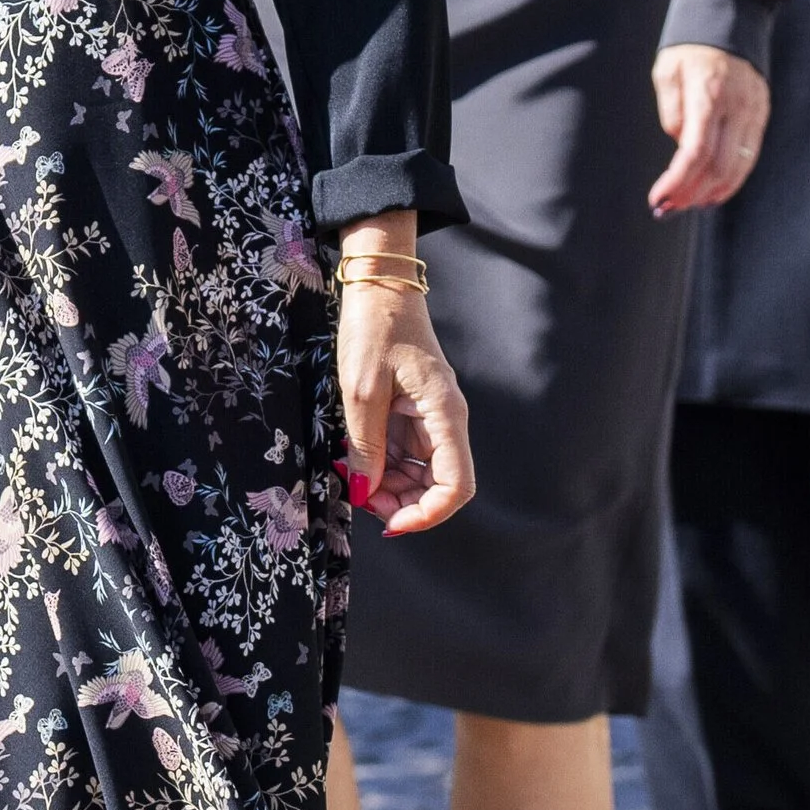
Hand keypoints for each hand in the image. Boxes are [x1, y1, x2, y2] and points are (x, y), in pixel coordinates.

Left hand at [336, 279, 474, 536]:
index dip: (428, 515)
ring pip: (419, 473)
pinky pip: (404, 454)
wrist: (380, 287)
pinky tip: (355, 462)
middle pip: (438, 486)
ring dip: (389, 487)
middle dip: (402, 503)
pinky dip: (382, 466)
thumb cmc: (375, 329)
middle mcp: (445, 421)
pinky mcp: (412, 413)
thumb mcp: (362, 393)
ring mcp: (429, 418)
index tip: (391, 523)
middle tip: (359, 500)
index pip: (456, 486)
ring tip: (352, 480)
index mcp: (445, 415)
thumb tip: (364, 492)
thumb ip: (365, 447)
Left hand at [648, 44, 770, 214]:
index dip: (677, 180)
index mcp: (709, 95)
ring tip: (685, 204)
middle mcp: (737, 107)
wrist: (732, 18)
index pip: (696, 151)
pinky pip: (749, 157)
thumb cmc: (690, 48)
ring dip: (711, 192)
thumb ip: (671, 109)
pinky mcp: (761, 115)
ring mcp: (754, 112)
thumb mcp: (666, 71)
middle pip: (719, 166)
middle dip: (690, 193)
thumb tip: (680, 144)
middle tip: (666, 208)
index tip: (658, 197)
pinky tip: (710, 192)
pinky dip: (731, 180)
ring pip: (738, 167)